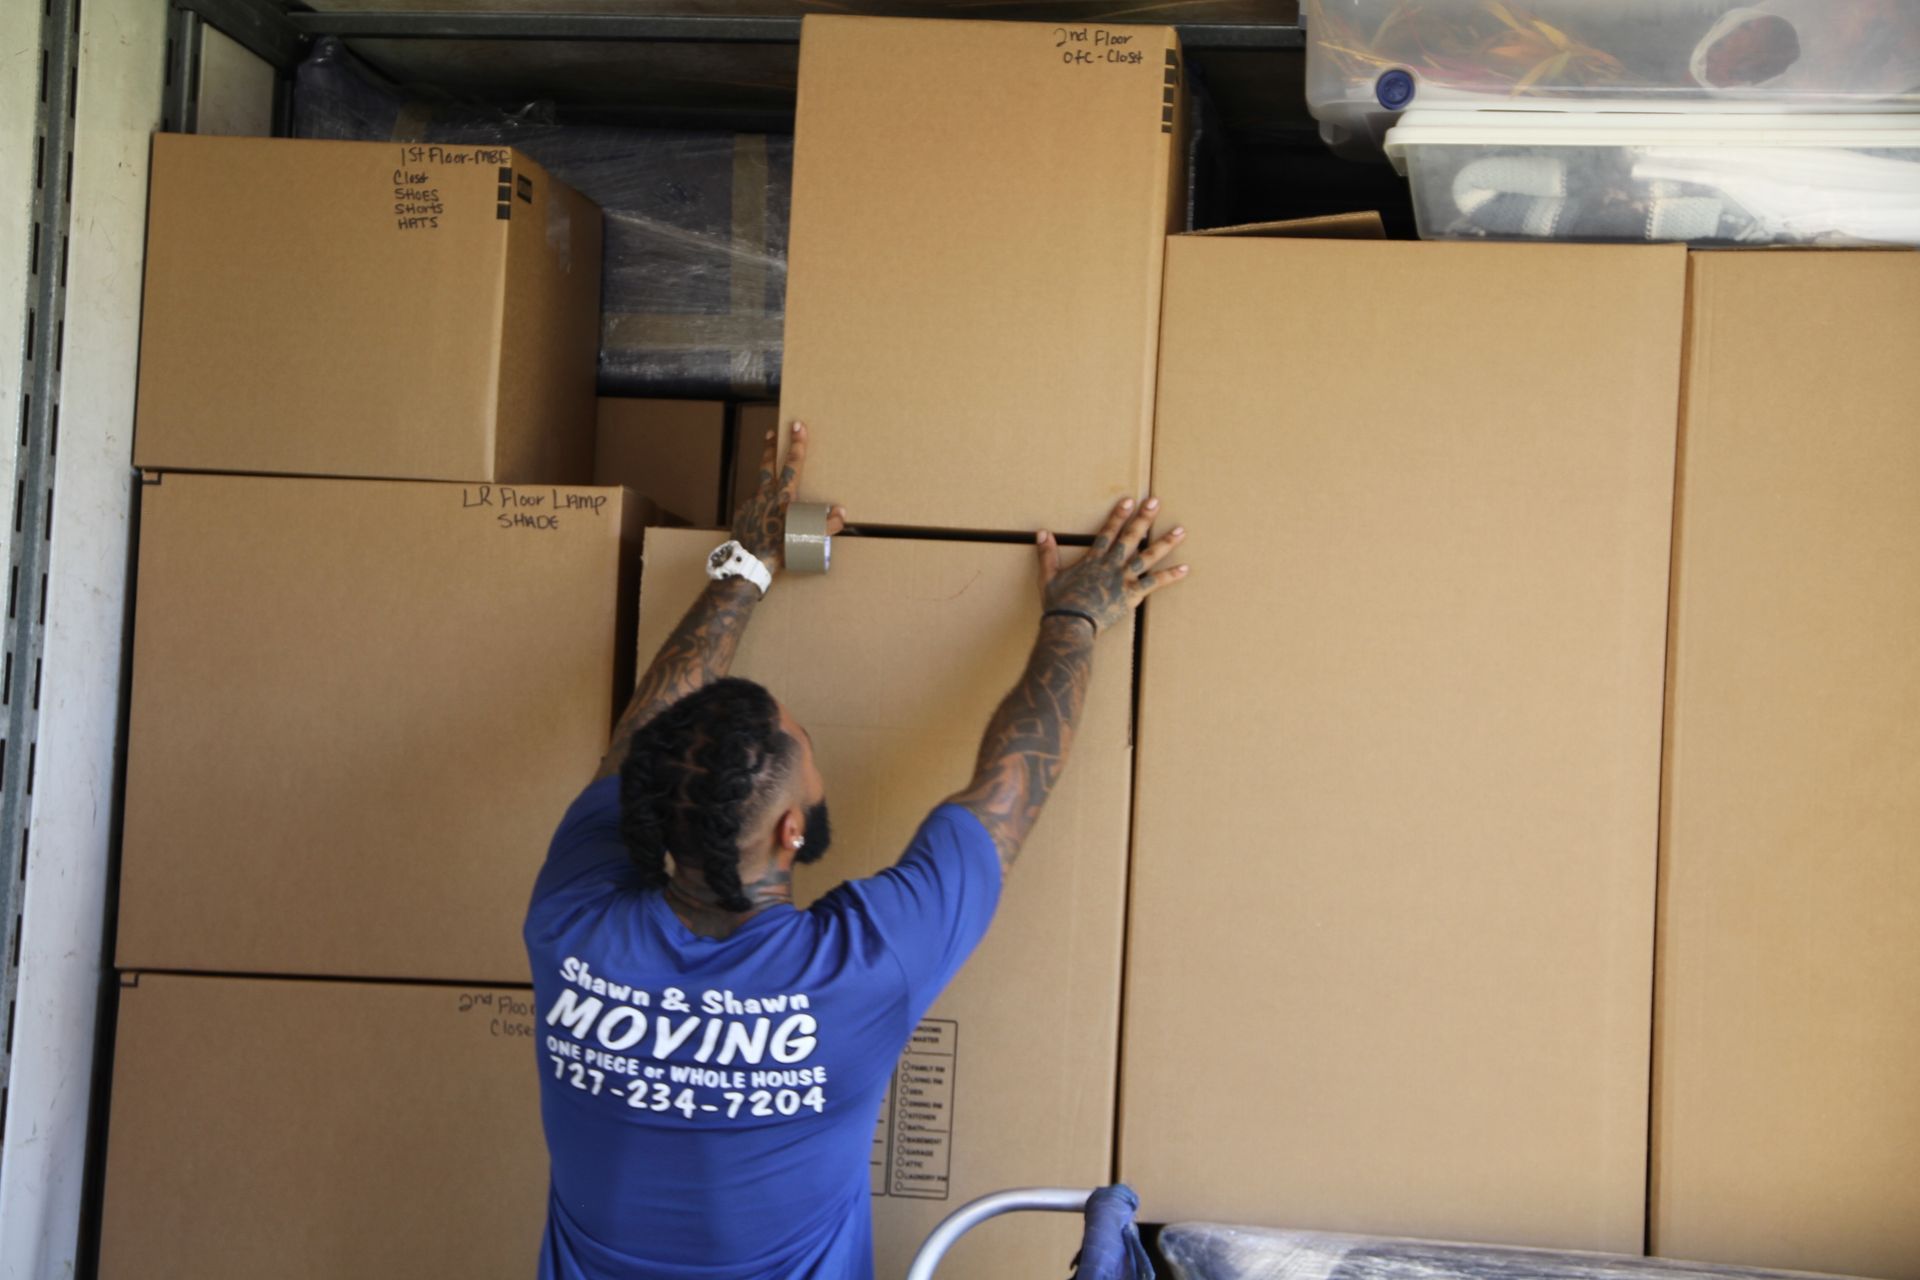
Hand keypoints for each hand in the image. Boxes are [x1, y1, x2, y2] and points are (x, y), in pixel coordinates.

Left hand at [731, 421, 848, 570]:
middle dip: (770, 447)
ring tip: (773, 490)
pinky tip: (763, 516)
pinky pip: (753, 506)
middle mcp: (765, 495)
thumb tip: (841, 512)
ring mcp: (751, 504)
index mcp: (783, 496)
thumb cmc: (779, 550)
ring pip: (761, 488)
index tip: (798, 426)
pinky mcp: (742, 514)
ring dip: (766, 483)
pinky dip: (760, 507)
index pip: (792, 464)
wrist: (749, 562)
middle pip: (768, 465)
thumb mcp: (806, 537)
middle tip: (770, 432)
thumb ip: (826, 524)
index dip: (797, 444)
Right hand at [1037, 496, 1187, 633]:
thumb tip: (1041, 533)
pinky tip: (1185, 568)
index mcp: (1093, 559)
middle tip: (1156, 502)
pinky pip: (1154, 583)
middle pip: (1131, 537)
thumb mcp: (1048, 576)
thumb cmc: (1059, 604)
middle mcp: (1112, 565)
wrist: (1071, 624)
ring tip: (1180, 531)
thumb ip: (1047, 554)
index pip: (1108, 532)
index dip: (1119, 515)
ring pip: (1148, 557)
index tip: (1129, 500)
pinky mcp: (1132, 595)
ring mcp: (1124, 579)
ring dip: (1165, 543)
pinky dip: (1170, 576)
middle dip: (1144, 518)